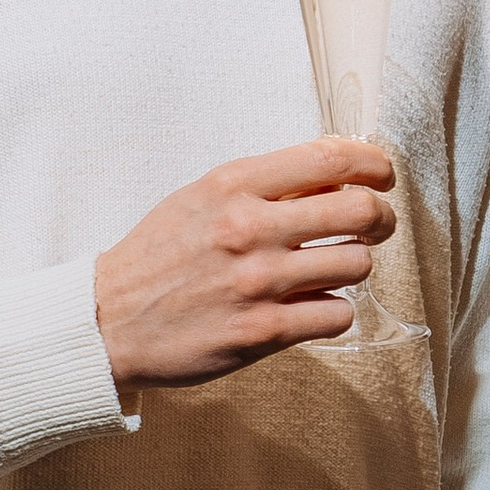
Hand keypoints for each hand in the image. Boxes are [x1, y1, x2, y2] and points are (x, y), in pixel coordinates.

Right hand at [92, 137, 393, 390]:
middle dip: (381, 217)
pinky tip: (310, 306)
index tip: (381, 176)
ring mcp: (258, 283)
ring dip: (354, 266)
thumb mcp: (203, 197)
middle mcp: (249, 228)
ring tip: (332, 269)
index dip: (373, 164)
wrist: (107, 321)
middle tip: (376, 225)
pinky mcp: (262, 332)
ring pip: (357, 265)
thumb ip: (265, 185)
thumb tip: (338, 173)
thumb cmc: (159, 255)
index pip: (332, 157)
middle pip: (360, 210)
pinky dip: (332, 310)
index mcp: (234, 184)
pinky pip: (336, 315)